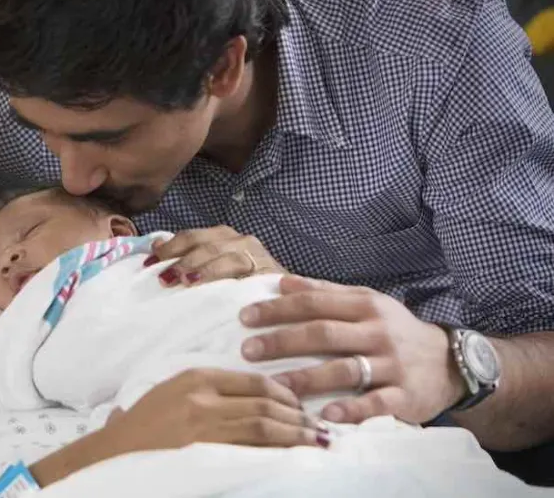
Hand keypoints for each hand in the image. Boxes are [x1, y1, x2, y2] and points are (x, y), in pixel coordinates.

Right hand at [102, 368, 328, 450]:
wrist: (110, 453)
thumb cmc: (138, 428)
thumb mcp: (171, 395)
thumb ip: (205, 392)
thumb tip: (250, 402)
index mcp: (196, 377)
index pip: (254, 382)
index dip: (286, 395)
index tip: (302, 407)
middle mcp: (203, 396)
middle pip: (266, 403)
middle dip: (299, 416)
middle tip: (321, 429)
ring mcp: (204, 424)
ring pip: (265, 425)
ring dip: (297, 434)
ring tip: (319, 442)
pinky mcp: (204, 450)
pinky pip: (251, 449)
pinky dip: (278, 451)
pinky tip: (295, 456)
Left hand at [146, 226, 286, 286]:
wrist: (289, 296)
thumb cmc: (245, 282)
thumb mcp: (214, 265)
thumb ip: (188, 254)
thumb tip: (155, 245)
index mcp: (224, 236)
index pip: (192, 237)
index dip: (169, 248)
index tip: (149, 263)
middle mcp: (241, 241)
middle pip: (206, 245)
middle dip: (183, 260)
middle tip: (164, 278)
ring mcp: (257, 256)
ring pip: (226, 257)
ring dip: (204, 268)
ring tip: (186, 281)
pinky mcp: (270, 274)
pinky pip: (248, 275)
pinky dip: (231, 281)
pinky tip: (217, 291)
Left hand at [238, 275, 465, 424]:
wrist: (452, 362)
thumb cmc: (396, 330)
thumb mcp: (366, 303)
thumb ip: (325, 293)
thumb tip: (282, 281)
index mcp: (365, 306)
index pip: (314, 303)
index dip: (278, 309)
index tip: (245, 317)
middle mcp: (378, 332)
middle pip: (324, 333)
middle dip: (283, 341)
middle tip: (248, 350)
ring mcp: (393, 364)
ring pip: (346, 369)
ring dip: (307, 378)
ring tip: (275, 386)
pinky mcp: (406, 395)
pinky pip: (377, 403)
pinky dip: (352, 409)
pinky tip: (326, 414)